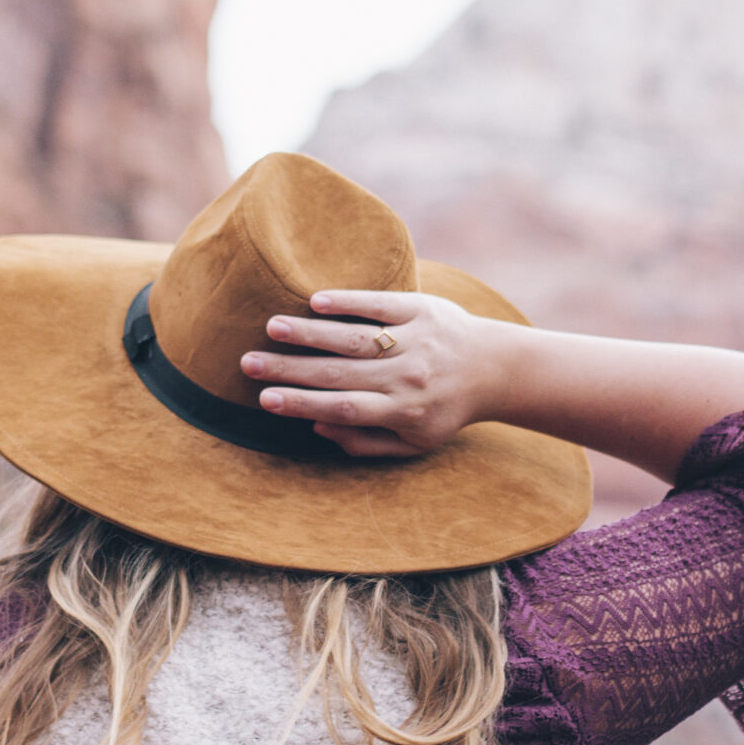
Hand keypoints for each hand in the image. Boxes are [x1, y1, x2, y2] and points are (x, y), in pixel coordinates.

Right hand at [239, 290, 510, 459]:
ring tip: (271, 327)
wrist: (494, 369)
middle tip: (249, 364)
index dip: (303, 405)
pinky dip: (349, 302)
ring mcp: (416, 340)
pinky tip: (317, 301)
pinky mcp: (422, 309)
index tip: (265, 401)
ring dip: (310, 333)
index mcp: (403, 411)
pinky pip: (381, 304)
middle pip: (340, 373)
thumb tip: (318, 427)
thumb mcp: (413, 443)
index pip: (344, 408)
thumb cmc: (443, 409)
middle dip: (290, 369)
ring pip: (355, 337)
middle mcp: (408, 377)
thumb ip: (365, 443)